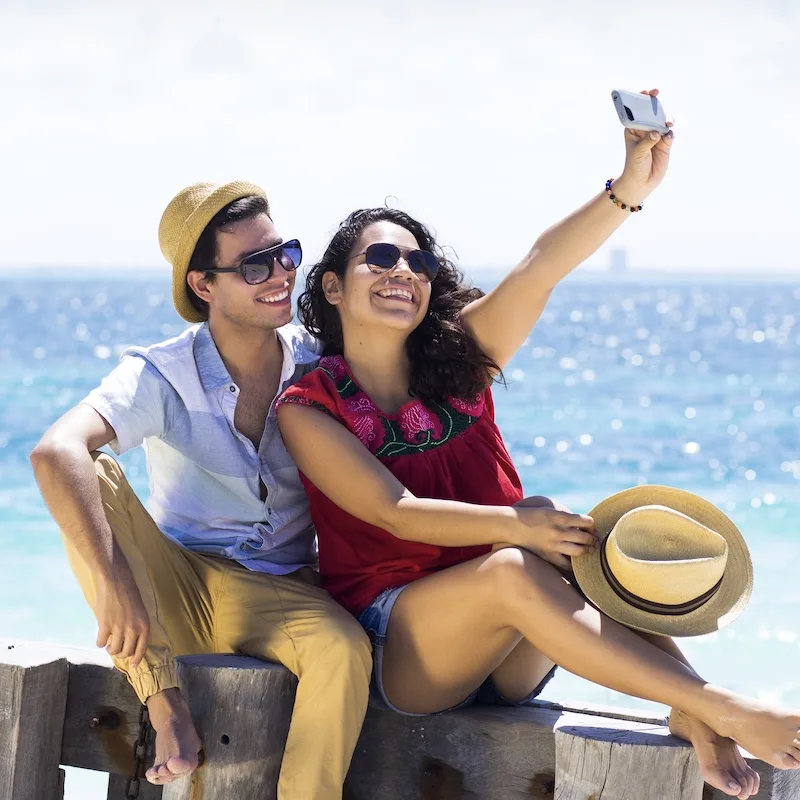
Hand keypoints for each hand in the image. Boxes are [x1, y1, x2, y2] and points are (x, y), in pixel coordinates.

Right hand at [95, 553, 149, 666]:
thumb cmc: (129, 592)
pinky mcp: (104, 625)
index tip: (132, 665)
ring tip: (108, 642)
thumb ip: (137, 625)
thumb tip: (131, 641)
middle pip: (126, 652)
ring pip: (113, 650)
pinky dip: (99, 642)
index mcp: (144, 625)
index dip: (136, 659)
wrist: (115, 580)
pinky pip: (100, 643)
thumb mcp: (140, 610)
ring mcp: (118, 628)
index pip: (142, 649)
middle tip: (116, 647)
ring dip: (110, 648)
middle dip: (120, 652)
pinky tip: (100, 636)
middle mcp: (133, 629)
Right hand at [511, 499, 596, 570]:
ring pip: (579, 551)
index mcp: (561, 517)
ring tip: (582, 548)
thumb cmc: (533, 515)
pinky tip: (573, 561)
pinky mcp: (548, 555)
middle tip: (589, 539)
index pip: (588, 522)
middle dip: (591, 538)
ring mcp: (553, 545)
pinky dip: (572, 564)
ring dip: (584, 550)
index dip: (591, 525)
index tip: (588, 527)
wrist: (513, 525)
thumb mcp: (551, 509)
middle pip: (586, 538)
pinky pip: (566, 565)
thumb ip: (567, 515)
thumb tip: (584, 524)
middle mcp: (559, 531)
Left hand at [614, 88, 674, 204]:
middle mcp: (646, 130)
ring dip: (667, 118)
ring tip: (668, 124)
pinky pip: (670, 133)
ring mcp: (657, 136)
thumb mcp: (638, 152)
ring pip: (664, 121)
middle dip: (655, 103)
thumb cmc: (634, 166)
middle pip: (652, 112)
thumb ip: (647, 141)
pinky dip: (670, 134)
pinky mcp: (666, 143)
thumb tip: (657, 133)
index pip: (637, 111)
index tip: (646, 92)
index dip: (641, 99)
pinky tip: (667, 137)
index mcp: (633, 129)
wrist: (642, 182)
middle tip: (656, 94)